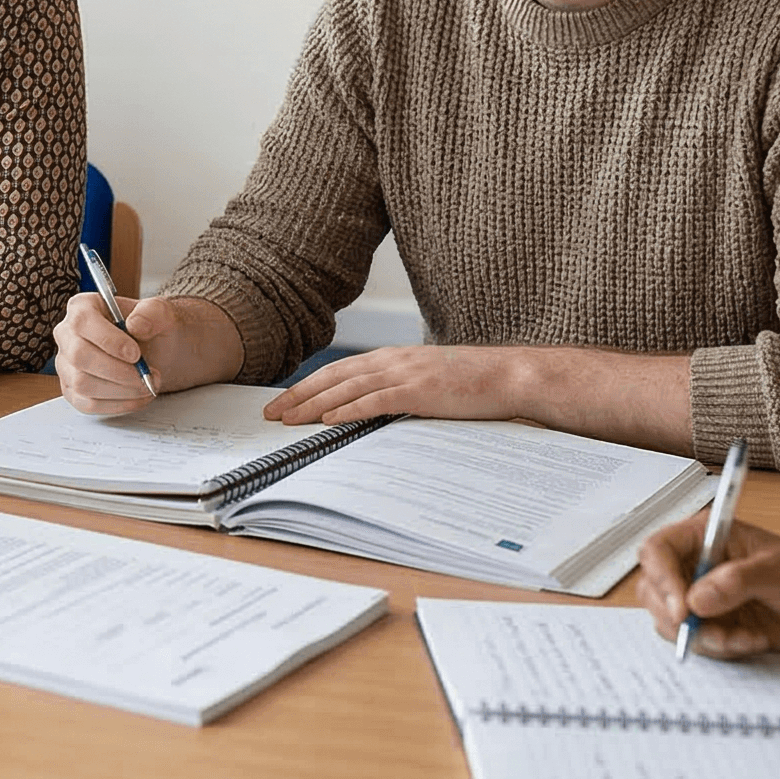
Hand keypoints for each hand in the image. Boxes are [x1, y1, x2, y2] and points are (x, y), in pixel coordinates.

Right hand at [52, 294, 239, 415]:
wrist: (157, 352)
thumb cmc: (152, 329)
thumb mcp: (161, 313)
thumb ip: (152, 312)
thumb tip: (135, 324)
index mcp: (82, 307)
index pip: (83, 322)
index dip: (108, 340)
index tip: (136, 354)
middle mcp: (67, 335)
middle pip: (79, 356)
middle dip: (118, 371)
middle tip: (147, 375)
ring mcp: (66, 364)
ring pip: (82, 384)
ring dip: (121, 390)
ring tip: (146, 385)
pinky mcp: (72, 390)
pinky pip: (86, 403)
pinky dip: (117, 404)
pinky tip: (137, 397)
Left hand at [262, 344, 529, 424]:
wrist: (509, 376)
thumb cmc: (472, 383)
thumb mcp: (428, 380)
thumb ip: (399, 389)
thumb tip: (374, 409)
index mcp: (392, 358)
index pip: (339, 371)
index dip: (308, 385)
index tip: (283, 400)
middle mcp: (392, 361)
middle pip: (333, 377)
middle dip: (298, 395)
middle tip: (270, 412)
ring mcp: (405, 374)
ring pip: (346, 388)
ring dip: (313, 404)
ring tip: (288, 419)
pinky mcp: (419, 391)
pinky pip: (374, 401)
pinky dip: (347, 409)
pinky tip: (327, 420)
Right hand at [636, 515, 779, 658]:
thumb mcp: (779, 570)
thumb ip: (737, 581)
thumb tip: (697, 599)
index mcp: (705, 537)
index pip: (658, 550)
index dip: (661, 578)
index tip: (681, 609)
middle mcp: (696, 565)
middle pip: (654, 589)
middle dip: (677, 616)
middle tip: (707, 631)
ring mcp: (703, 597)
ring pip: (670, 620)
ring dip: (704, 637)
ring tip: (741, 637)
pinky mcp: (713, 624)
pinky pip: (697, 641)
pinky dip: (721, 648)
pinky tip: (752, 640)